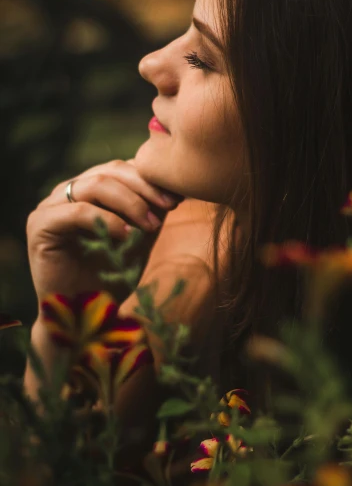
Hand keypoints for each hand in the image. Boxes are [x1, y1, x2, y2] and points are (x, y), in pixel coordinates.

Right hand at [26, 158, 183, 310]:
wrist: (85, 316)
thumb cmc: (111, 276)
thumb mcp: (139, 237)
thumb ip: (151, 210)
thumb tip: (174, 186)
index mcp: (87, 189)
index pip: (122, 169)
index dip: (151, 179)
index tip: (179, 196)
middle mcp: (66, 193)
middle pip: (111, 171)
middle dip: (145, 187)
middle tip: (169, 206)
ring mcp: (49, 206)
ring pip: (96, 184)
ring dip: (131, 202)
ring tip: (151, 225)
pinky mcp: (39, 225)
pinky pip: (78, 211)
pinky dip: (107, 220)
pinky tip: (127, 235)